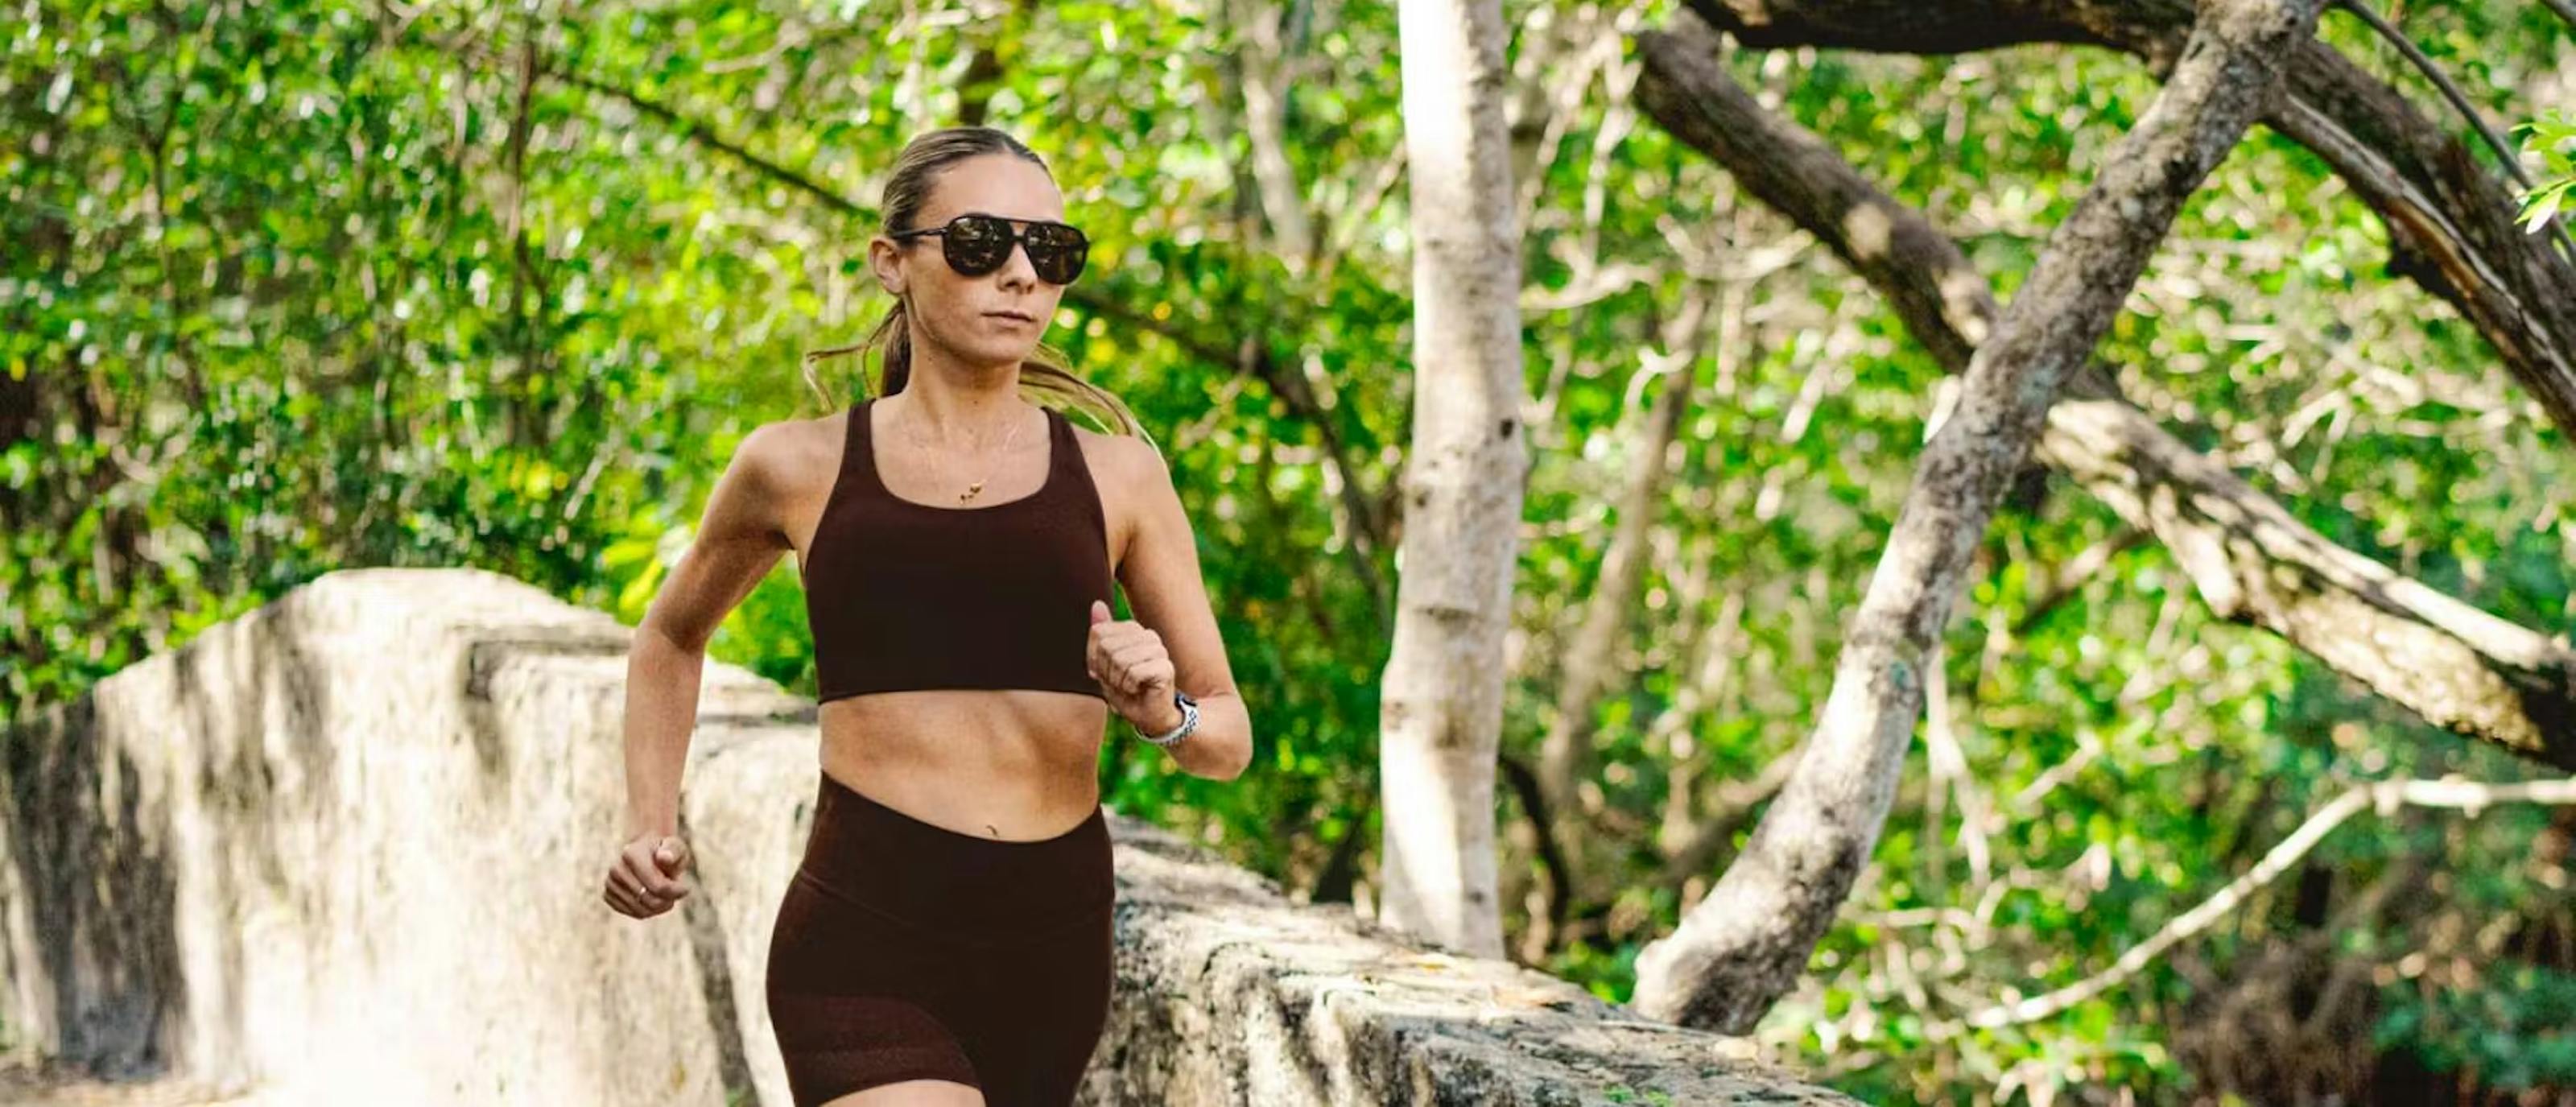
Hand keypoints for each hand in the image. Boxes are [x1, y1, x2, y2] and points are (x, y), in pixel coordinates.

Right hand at [604, 831, 691, 918]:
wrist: (646, 852)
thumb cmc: (665, 850)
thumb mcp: (676, 846)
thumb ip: (673, 850)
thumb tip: (664, 858)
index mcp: (631, 854)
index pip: (658, 886)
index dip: (676, 892)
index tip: (685, 888)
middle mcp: (616, 869)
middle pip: (650, 901)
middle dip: (668, 901)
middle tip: (675, 893)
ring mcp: (610, 883)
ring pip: (641, 911)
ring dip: (659, 907)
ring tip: (665, 895)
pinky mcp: (608, 896)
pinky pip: (633, 914)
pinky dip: (648, 911)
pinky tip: (653, 898)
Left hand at [1086, 599, 1179, 732]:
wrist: (1150, 716)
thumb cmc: (1126, 690)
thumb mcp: (1105, 663)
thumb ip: (1101, 634)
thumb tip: (1096, 603)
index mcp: (1133, 630)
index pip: (1098, 632)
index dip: (1094, 658)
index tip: (1106, 672)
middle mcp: (1148, 635)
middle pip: (1107, 647)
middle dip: (1107, 672)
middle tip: (1119, 682)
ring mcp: (1159, 650)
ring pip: (1120, 660)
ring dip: (1118, 681)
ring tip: (1129, 687)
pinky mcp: (1166, 667)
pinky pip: (1134, 673)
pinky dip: (1130, 687)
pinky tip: (1139, 690)